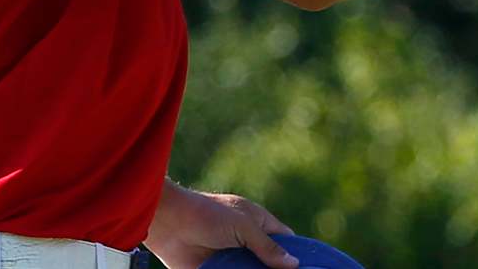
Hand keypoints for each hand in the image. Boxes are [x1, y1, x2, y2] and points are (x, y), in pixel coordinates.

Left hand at [144, 181, 296, 268]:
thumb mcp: (244, 226)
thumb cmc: (207, 215)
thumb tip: (293, 264)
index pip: (285, 240)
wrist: (168, 224)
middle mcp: (247, 242)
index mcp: (258, 223)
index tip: (309, 267)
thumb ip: (267, 247)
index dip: (296, 253)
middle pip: (270, 262)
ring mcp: (231, 258)